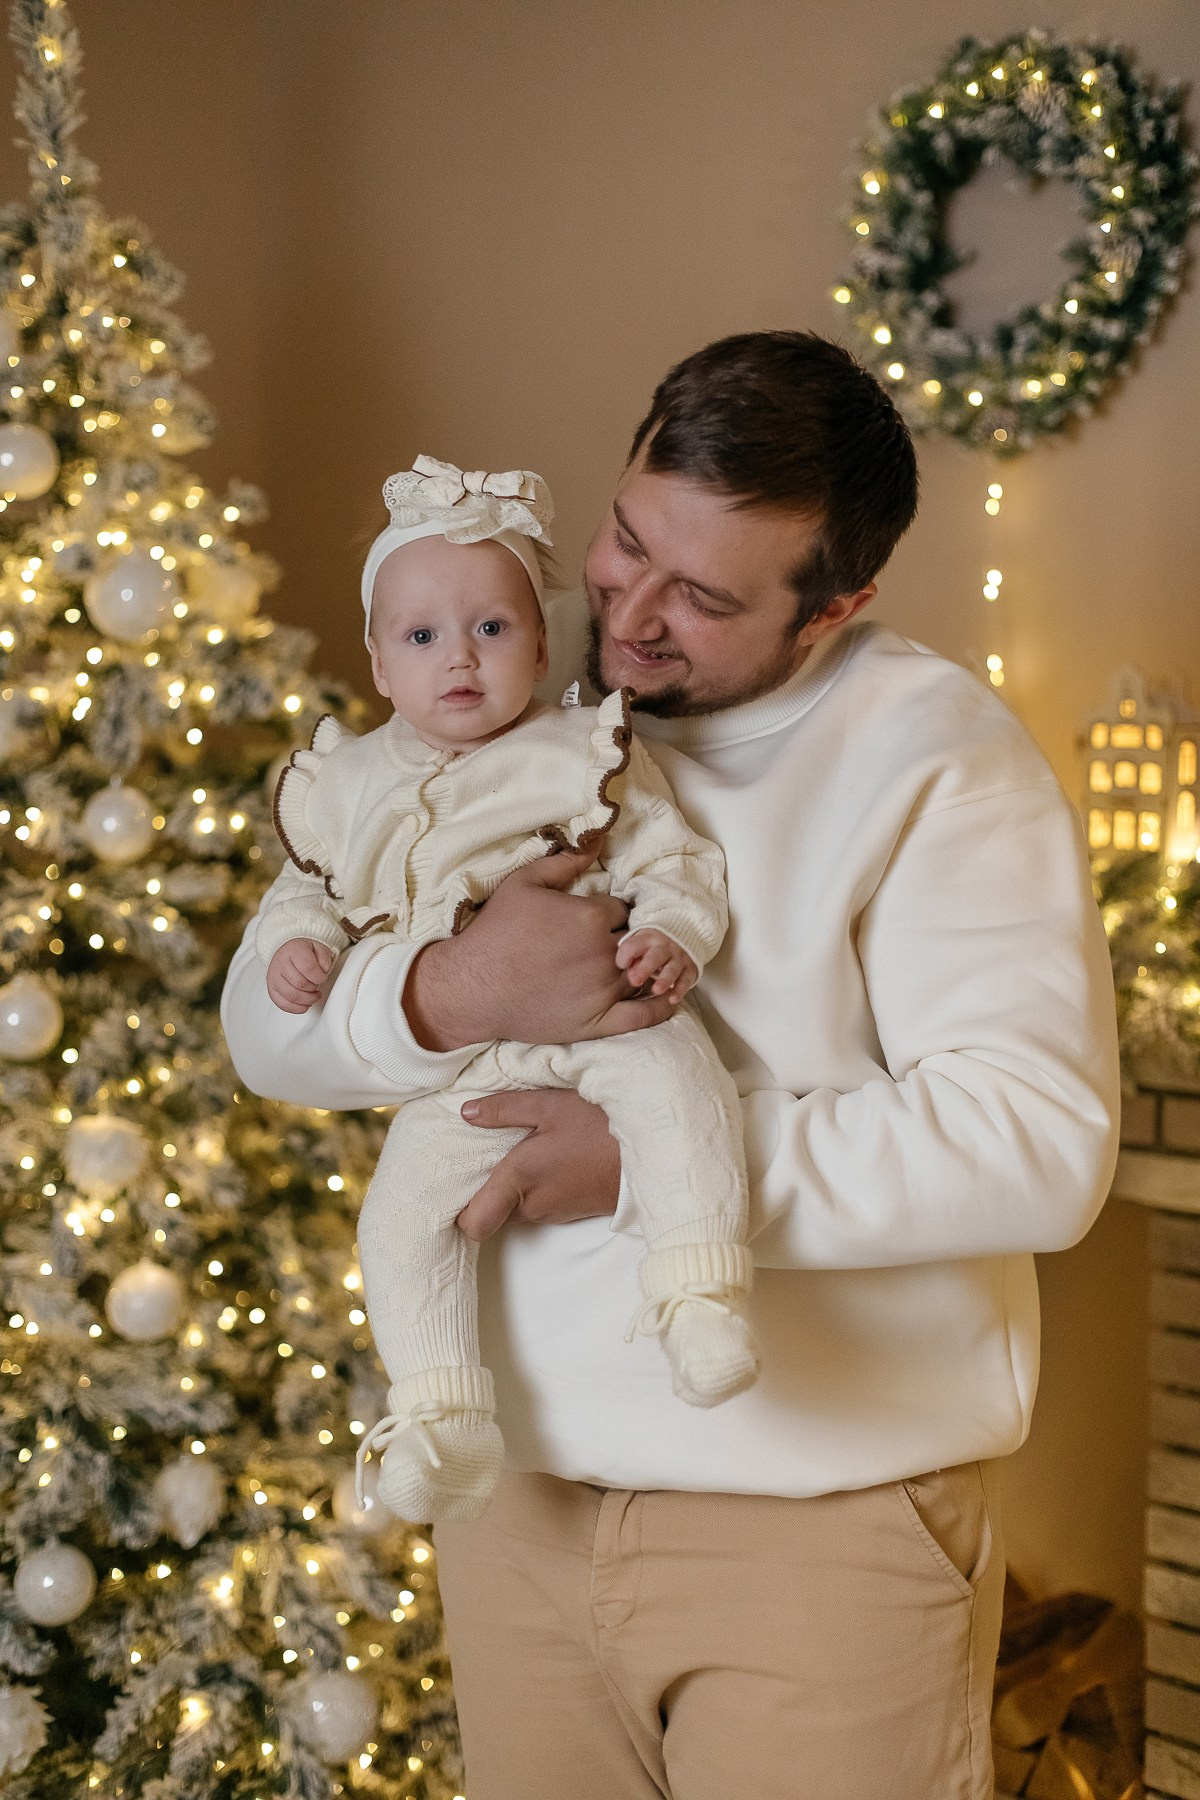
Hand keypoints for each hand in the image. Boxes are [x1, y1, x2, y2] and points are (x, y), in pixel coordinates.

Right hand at [266, 938, 335, 1013]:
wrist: (287, 953)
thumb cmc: (304, 953)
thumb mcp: (319, 948)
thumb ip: (324, 958)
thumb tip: (323, 971)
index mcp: (293, 949)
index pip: (307, 967)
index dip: (319, 977)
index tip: (323, 978)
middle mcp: (280, 962)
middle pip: (300, 983)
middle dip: (313, 988)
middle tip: (317, 986)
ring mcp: (273, 977)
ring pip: (291, 995)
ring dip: (307, 1000)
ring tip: (313, 995)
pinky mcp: (272, 989)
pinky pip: (282, 1004)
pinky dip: (297, 1008)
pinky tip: (305, 1004)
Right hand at [403, 842, 677, 1050]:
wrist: (473, 987)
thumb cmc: (496, 932)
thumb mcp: (523, 884)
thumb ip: (564, 862)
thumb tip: (597, 844)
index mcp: (592, 916)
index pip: (625, 907)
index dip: (616, 910)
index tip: (605, 916)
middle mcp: (605, 952)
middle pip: (638, 938)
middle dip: (633, 936)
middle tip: (620, 939)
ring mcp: (604, 989)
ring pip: (643, 971)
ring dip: (643, 965)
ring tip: (641, 962)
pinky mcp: (598, 1021)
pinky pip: (643, 1016)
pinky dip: (661, 1007)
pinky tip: (667, 996)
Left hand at [455, 1088, 620, 1240]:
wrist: (656, 1152)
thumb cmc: (601, 1126)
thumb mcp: (551, 1104)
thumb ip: (505, 1109)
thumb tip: (467, 1112)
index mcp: (518, 1180)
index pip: (472, 1224)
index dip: (461, 1212)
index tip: (459, 1186)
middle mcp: (533, 1206)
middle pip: (494, 1211)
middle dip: (493, 1188)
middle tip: (496, 1154)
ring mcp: (556, 1213)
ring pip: (519, 1207)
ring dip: (520, 1186)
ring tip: (530, 1150)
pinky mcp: (574, 1212)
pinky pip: (543, 1204)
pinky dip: (542, 1187)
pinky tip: (555, 1158)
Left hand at [615, 927, 696, 1003]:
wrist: (684, 935)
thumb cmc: (652, 947)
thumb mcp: (640, 946)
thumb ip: (632, 959)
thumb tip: (631, 976)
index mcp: (647, 938)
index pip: (633, 946)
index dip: (624, 956)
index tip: (621, 966)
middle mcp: (664, 946)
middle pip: (655, 956)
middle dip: (645, 969)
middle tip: (635, 982)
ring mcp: (678, 957)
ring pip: (672, 968)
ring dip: (664, 980)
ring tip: (656, 991)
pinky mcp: (689, 968)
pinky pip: (686, 980)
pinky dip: (680, 990)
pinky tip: (672, 1000)